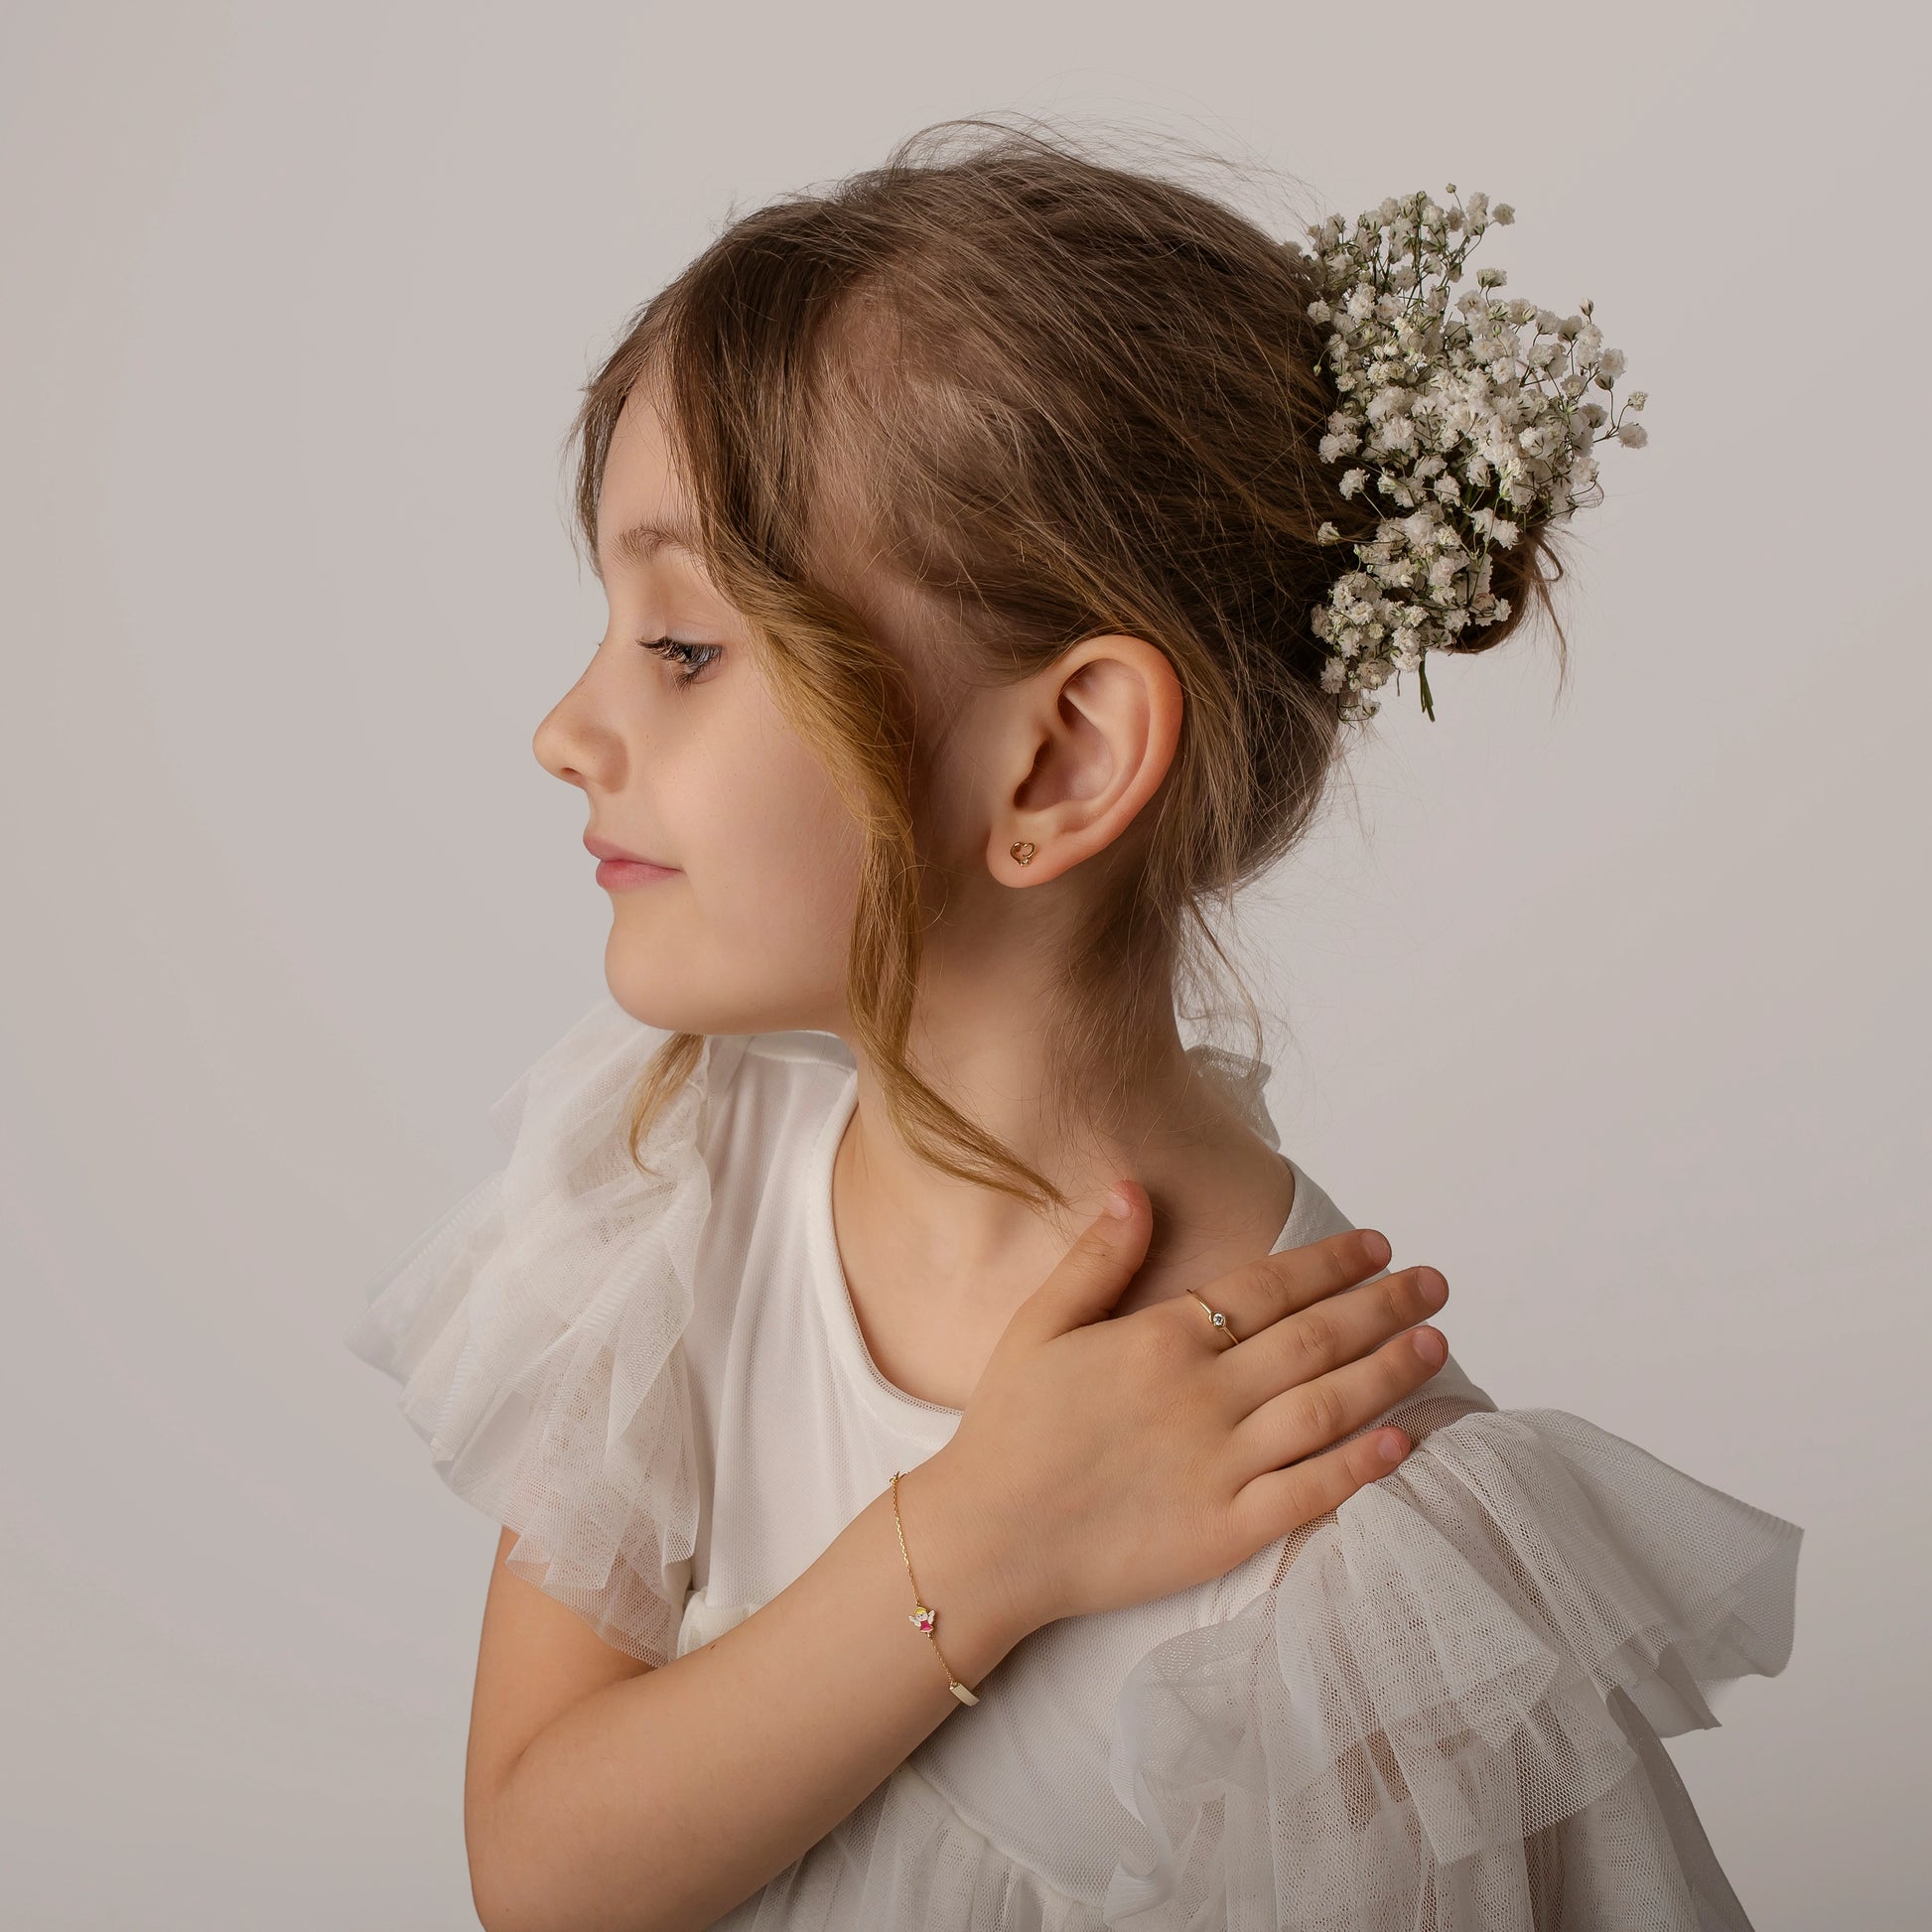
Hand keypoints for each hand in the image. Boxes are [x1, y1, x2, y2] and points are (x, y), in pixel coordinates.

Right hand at [933, 1180, 1448, 1631]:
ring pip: (1328, 1408)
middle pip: (1316, 1339)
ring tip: (1437, 1344)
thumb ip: (1097, 1257)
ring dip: (1390, 1373)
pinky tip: (1405, 1442)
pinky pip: (1310, 1493)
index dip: (1332, 1263)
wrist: (988, 1540)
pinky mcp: (1226, 1532)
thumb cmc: (1012, 1428)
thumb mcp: (1039, 1325)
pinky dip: (1362, 1467)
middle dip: (1384, 1306)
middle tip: (1436, 1283)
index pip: (1270, 1287)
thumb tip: (1134, 1187)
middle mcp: (1203, 1397)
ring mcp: (1220, 1467)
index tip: (1380, 1246)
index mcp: (1162, 1340)